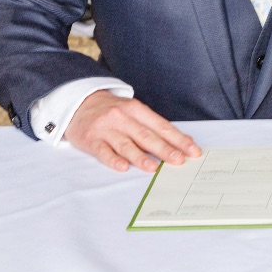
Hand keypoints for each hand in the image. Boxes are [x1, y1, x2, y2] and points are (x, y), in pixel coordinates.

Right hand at [64, 90, 201, 172]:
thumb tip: (178, 142)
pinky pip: (103, 151)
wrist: (79, 103)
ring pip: (126, 144)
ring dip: (140, 157)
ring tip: (154, 168)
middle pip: (146, 135)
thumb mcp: (132, 111)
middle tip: (179, 160)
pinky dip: (113, 160)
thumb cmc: (112, 111)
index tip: (192, 150)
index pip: (161, 126)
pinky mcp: (91, 139)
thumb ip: (151, 126)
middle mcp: (122, 117)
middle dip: (165, 149)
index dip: (178, 139)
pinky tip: (123, 167)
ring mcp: (106, 129)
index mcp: (137, 109)